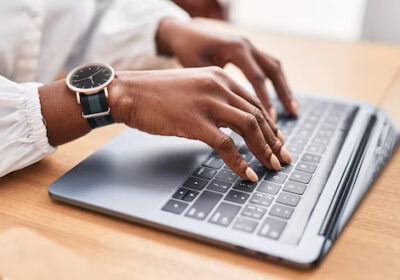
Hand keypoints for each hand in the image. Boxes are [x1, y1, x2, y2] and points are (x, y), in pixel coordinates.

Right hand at [108, 67, 291, 181]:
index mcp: (220, 78)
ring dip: (264, 150)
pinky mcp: (195, 121)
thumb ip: (216, 100)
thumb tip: (232, 124)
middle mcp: (219, 86)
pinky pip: (227, 145)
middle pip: (258, 115)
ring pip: (249, 127)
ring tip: (272, 167)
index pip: (255, 103)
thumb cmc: (158, 94)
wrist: (129, 92)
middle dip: (274, 140)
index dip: (271, 125)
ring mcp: (208, 103)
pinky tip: (247, 174)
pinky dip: (240, 162)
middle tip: (282, 158)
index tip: (278, 142)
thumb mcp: (194, 88)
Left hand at [157, 18, 297, 120]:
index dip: (265, 100)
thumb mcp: (197, 67)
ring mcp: (248, 46)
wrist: (183, 30)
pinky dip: (273, 82)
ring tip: (292, 108)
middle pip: (273, 70)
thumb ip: (215, 87)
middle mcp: (246, 45)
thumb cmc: (187, 49)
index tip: (270, 120)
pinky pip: (266, 66)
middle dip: (284, 93)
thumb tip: (229, 116)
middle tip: (293, 113)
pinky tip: (277, 97)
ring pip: (273, 67)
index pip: (257, 78)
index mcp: (235, 49)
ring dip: (283, 87)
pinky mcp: (247, 50)